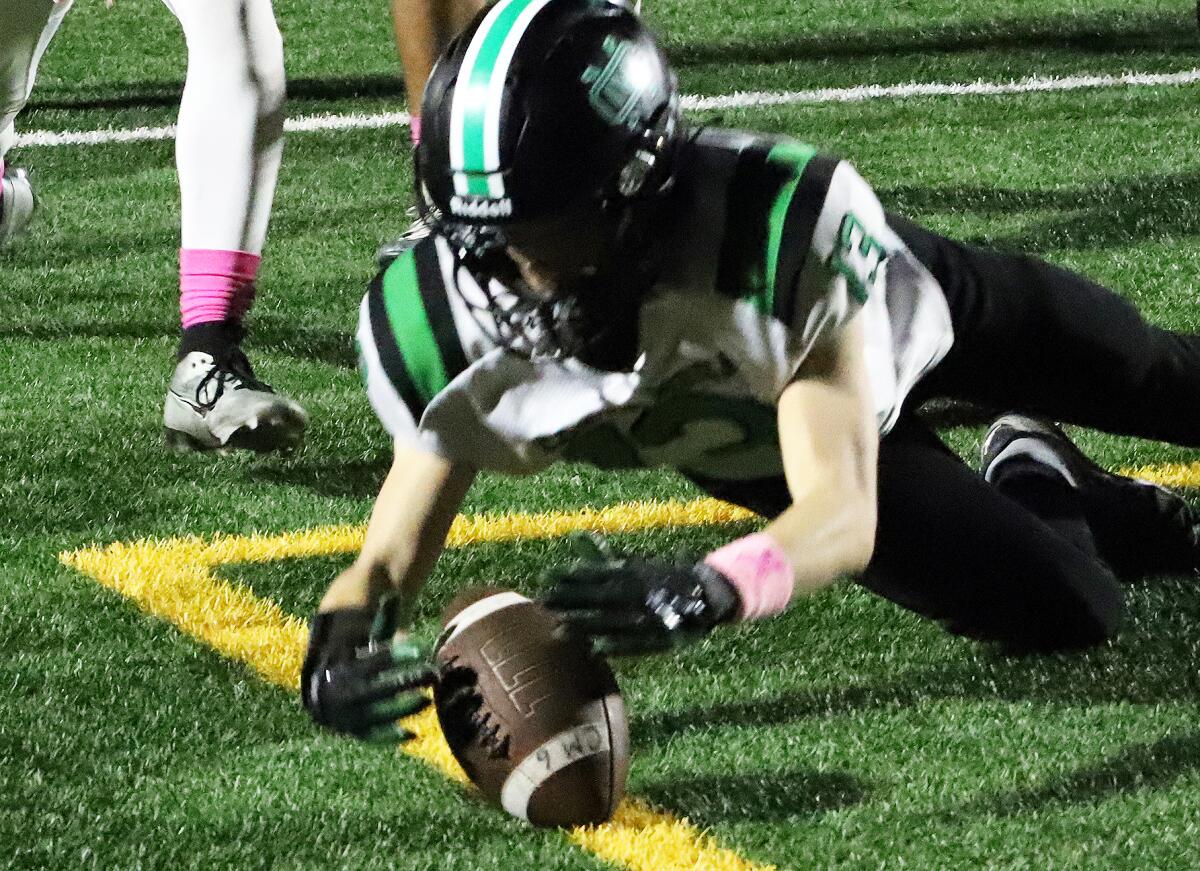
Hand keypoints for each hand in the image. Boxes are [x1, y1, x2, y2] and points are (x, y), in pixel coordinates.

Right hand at [301, 604, 434, 742]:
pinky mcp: (350, 730)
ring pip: (371, 716)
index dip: (394, 657)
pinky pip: (369, 736)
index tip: (421, 650)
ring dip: (400, 710)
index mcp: (335, 664)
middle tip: (433, 675)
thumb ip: (381, 618)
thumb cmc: (358, 647)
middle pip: (371, 691)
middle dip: (403, 683)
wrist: (328, 678)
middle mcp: (335, 692)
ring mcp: (340, 714)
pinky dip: (388, 737)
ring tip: (428, 700)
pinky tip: (412, 734)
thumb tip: (393, 594)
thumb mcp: (367, 631)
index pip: (368, 662)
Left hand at [542, 533, 740, 654]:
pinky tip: (594, 648)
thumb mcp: (637, 564)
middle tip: (544, 601)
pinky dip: (617, 645)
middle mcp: (642, 593)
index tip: (547, 577)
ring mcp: (651, 616)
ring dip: (585, 625)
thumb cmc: (664, 579)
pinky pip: (636, 642)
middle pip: (600, 597)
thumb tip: (578, 538)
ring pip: (613, 621)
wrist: (707, 596)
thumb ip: (607, 556)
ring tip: (557, 628)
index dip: (572, 576)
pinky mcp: (661, 637)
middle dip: (570, 600)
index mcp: (636, 573)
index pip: (598, 573)